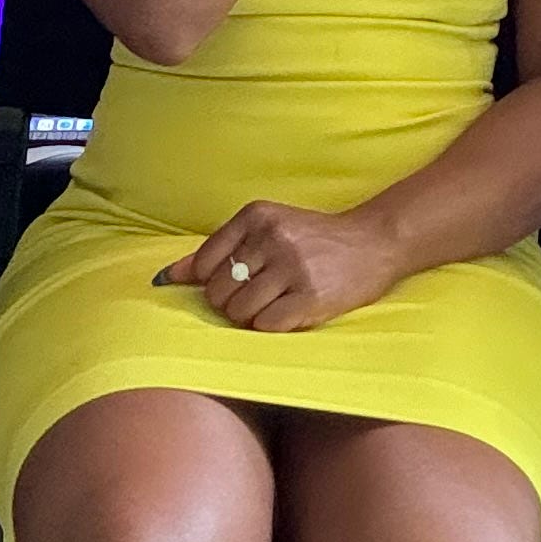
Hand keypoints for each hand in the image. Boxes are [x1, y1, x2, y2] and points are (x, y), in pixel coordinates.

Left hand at [156, 200, 402, 331]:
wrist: (374, 243)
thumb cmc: (313, 239)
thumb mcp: (265, 230)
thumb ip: (216, 250)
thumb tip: (167, 277)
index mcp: (257, 215)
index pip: (205, 263)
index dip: (213, 283)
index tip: (235, 282)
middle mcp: (273, 237)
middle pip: (219, 292)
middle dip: (231, 303)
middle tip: (257, 296)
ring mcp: (293, 267)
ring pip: (239, 312)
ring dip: (250, 317)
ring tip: (273, 304)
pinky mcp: (310, 297)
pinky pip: (266, 326)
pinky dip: (270, 326)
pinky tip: (288, 312)